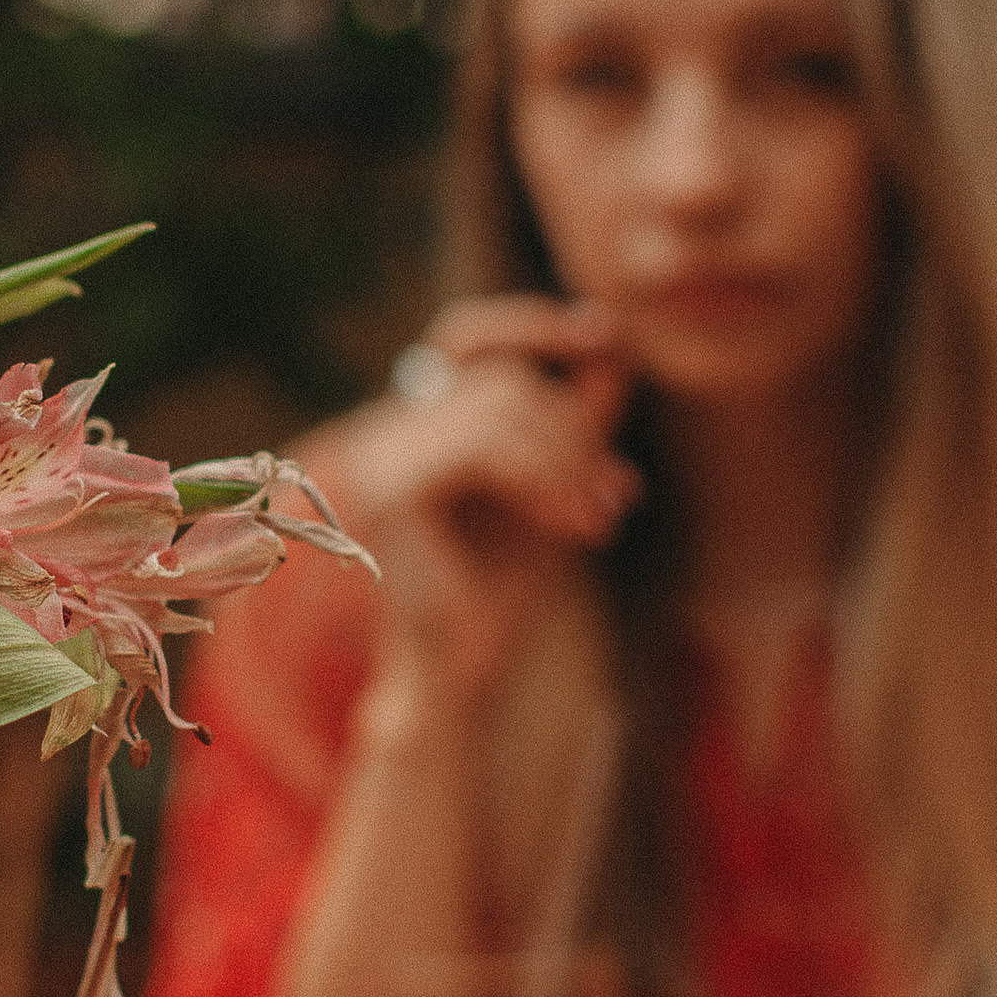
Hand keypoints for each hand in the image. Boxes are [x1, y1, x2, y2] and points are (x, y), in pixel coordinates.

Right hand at [323, 298, 638, 714]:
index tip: (602, 334)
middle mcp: (387, 431)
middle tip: (616, 495)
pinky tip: (566, 525)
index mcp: (415, 424)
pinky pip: (483, 447)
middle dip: (575, 431)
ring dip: (568, 461)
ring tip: (596, 518)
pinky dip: (541, 478)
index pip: (465, 339)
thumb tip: (615, 352)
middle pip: (505, 381)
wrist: (463, 672)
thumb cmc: (503, 590)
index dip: (529, 324)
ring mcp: (380, 456)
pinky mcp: (390, 489)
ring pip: (500, 408)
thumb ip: (577, 426)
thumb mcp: (556, 491)